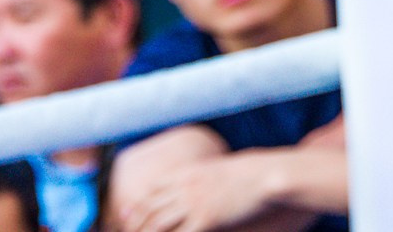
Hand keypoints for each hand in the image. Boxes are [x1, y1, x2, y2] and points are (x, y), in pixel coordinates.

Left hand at [123, 156, 272, 231]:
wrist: (265, 176)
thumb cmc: (249, 173)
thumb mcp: (221, 169)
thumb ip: (206, 175)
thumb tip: (204, 178)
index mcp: (188, 173)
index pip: (154, 189)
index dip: (140, 203)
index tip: (127, 215)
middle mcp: (186, 187)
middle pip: (152, 207)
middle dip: (136, 223)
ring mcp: (194, 203)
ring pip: (159, 224)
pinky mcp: (206, 219)